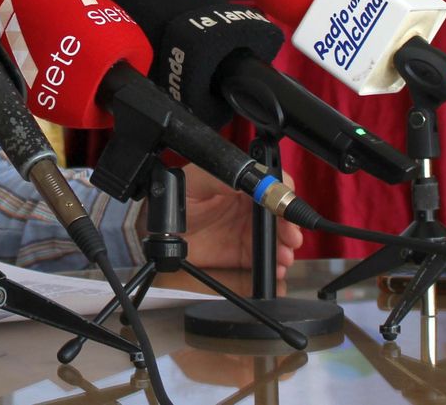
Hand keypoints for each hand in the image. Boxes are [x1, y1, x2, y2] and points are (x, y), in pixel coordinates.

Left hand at [173, 163, 303, 275]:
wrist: (155, 228)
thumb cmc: (174, 196)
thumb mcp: (198, 180)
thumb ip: (224, 178)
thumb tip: (251, 179)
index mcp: (240, 184)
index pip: (272, 186)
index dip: (284, 196)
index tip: (287, 210)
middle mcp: (247, 206)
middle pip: (279, 215)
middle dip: (289, 226)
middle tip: (290, 237)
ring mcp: (245, 230)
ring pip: (275, 238)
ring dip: (284, 247)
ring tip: (284, 255)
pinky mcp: (240, 252)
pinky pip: (262, 259)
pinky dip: (274, 265)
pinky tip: (276, 267)